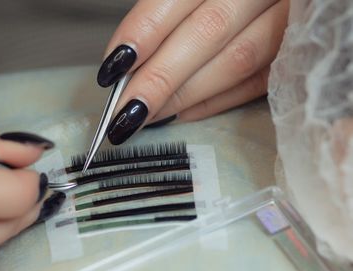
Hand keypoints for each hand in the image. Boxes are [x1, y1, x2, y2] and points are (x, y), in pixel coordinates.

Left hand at [98, 0, 288, 143]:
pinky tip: (184, 114)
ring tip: (146, 117)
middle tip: (123, 111)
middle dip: (159, 77)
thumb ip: (168, 16)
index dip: (142, 32)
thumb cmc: (226, 0)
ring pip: (236, 61)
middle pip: (206, 32)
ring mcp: (291, 19)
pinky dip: (216, 102)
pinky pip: (258, 83)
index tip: (111, 68)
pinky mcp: (301, 52)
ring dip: (185, 96)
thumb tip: (127, 64)